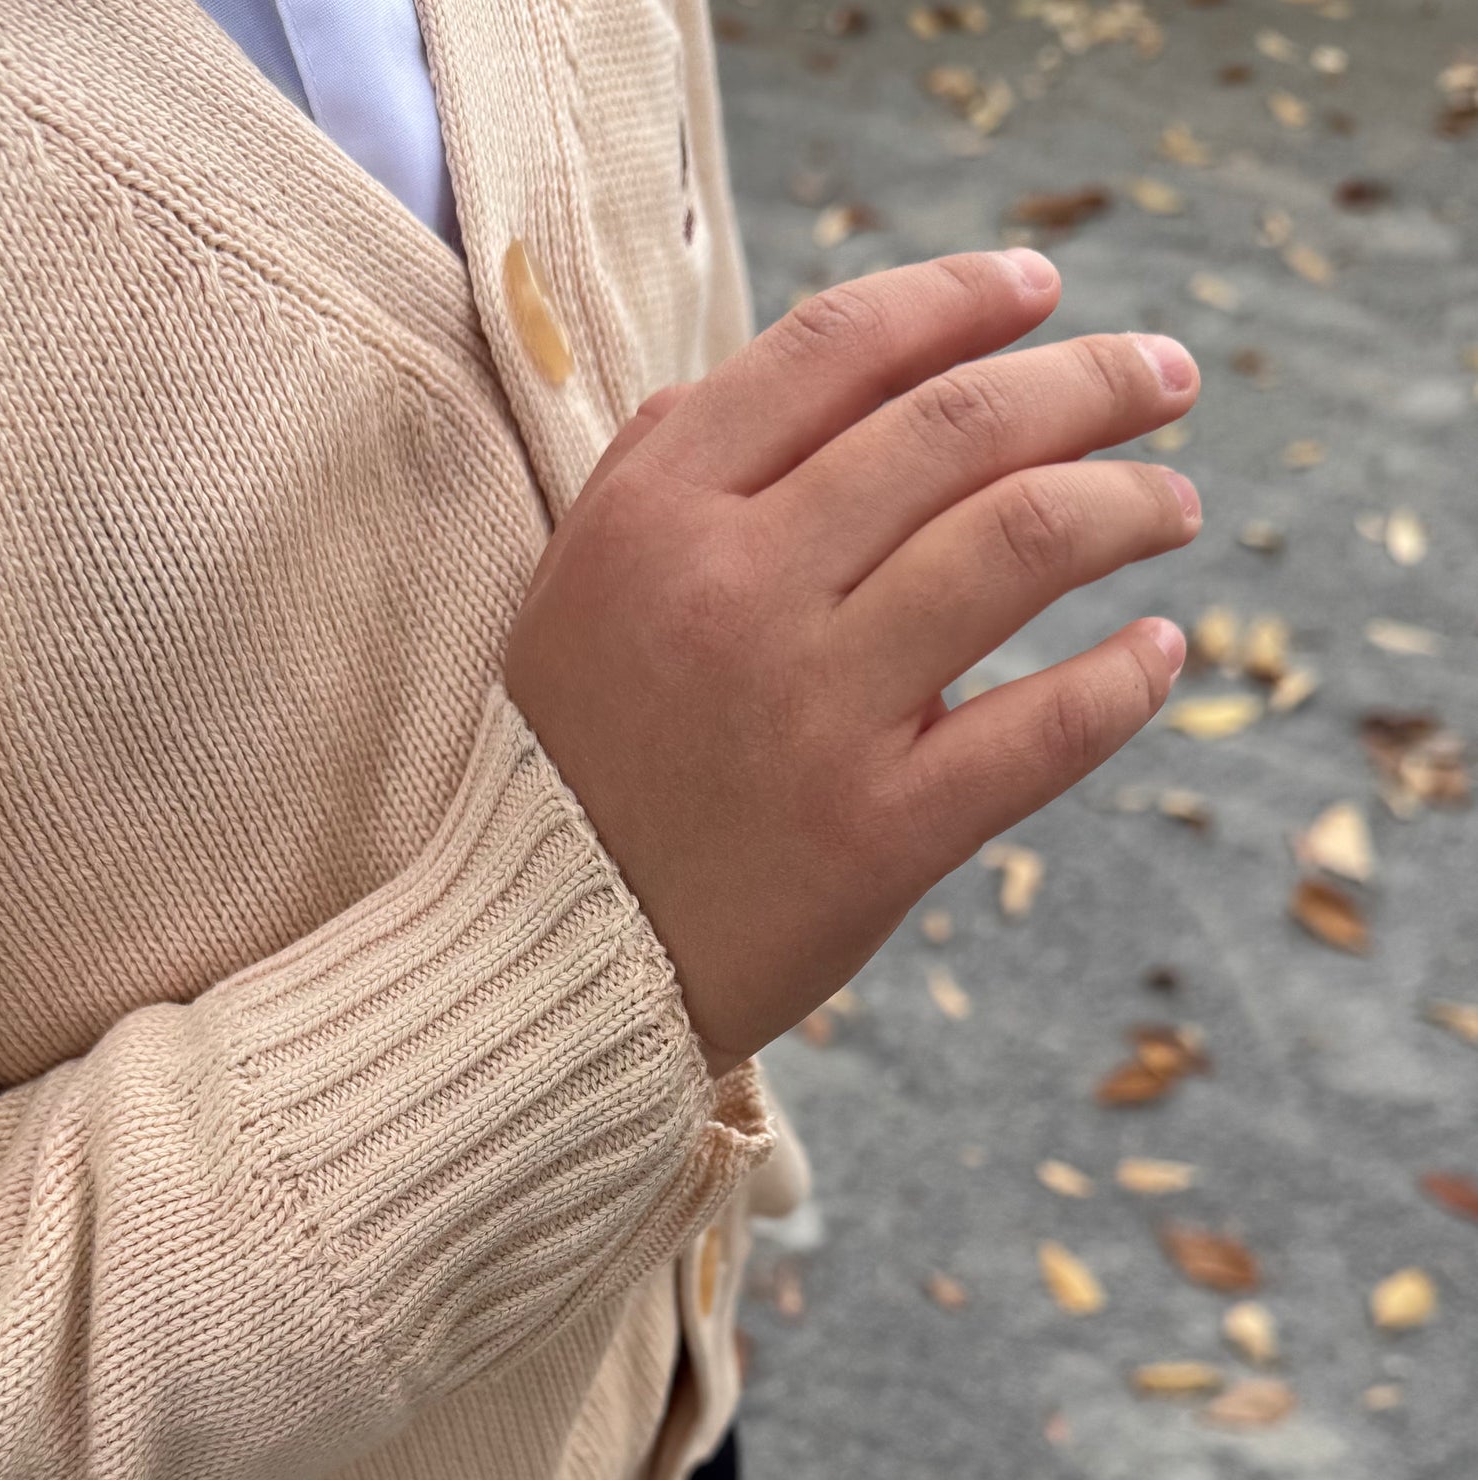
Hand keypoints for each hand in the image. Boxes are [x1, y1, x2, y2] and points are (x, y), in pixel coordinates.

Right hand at [503, 249, 1199, 1068]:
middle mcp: (737, 592)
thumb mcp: (581, 581)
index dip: (959, 300)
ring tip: (1171, 506)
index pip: (838, 349)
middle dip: (1091, 381)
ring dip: (1128, 505)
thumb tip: (822, 371)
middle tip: (1165, 377)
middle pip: (958, 429)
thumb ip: (673, 460)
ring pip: (1020, 544)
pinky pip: (1042, 730)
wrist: (544, 954)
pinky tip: (1158, 651)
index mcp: (660, 513)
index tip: (1040, 289)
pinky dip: (1124, 679)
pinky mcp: (875, 834)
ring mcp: (811, 713)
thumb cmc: (577, 760)